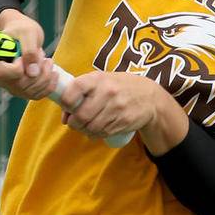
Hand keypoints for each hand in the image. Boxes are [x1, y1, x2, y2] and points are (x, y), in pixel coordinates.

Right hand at [0, 9, 57, 99]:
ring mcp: (8, 85)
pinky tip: (53, 71)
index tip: (23, 56)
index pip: (0, 73)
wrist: (24, 34)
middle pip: (18, 84)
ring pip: (29, 92)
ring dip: (45, 76)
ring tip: (47, 60)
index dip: (17, 67)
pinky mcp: (20, 90)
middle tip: (41, 53)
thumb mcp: (27, 32)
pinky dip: (49, 85)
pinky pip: (36, 95)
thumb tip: (32, 73)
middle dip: (36, 70)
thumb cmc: (22, 28)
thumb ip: (29, 50)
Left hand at [56, 72, 172, 144]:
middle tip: (75, 122)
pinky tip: (98, 129)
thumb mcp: (102, 81)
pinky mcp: (123, 122)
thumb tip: (64, 116)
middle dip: (74, 122)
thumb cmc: (119, 87)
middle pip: (81, 115)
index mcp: (98, 79)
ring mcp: (116, 108)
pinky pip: (102, 133)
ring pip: (91, 127)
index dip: (66, 102)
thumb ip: (82, 93)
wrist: (149, 97)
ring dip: (84, 130)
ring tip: (87, 126)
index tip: (68, 107)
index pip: (74, 90)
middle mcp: (107, 92)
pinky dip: (96, 134)